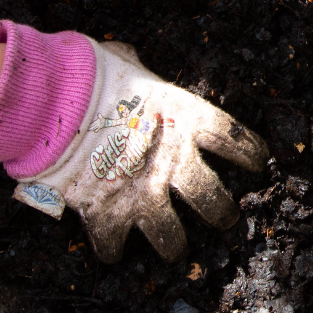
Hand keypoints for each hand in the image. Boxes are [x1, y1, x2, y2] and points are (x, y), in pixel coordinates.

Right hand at [12, 38, 267, 262]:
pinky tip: (112, 249)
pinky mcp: (106, 215)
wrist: (53, 102)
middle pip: (213, 199)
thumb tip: (131, 62)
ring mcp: (142, 194)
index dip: (251, 154)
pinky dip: (111, 249)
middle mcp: (174, 163)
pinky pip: (114, 246)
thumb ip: (141, 75)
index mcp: (188, 121)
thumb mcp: (130, 64)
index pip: (236, 140)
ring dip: (174, 244)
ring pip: (172, 237)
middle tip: (224, 218)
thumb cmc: (94, 74)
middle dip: (222, 213)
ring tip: (175, 249)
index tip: (259, 163)